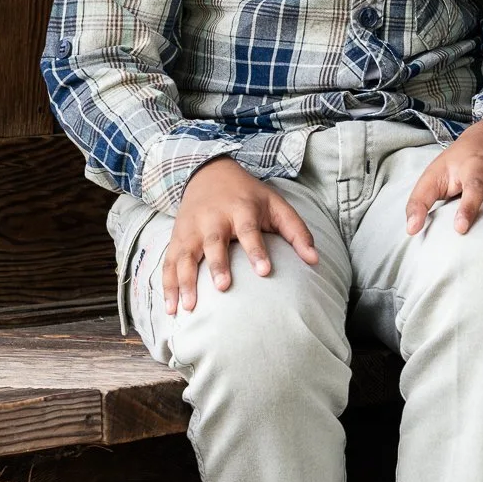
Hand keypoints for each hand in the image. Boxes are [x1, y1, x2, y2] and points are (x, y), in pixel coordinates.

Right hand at [163, 157, 320, 312]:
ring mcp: (191, 229)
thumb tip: (315, 260)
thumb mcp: (276, 204)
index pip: (249, 230)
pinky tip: (171, 308)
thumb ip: (296, 231)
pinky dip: (167, 285)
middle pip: (213, 243)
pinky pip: (169, 263)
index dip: (256, 250)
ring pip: (184, 256)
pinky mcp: (177, 238)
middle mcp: (213, 219)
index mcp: (240, 209)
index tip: (264, 271)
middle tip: (223, 288)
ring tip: (189, 307)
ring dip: (184, 282)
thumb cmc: (248, 196)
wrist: (208, 173)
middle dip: (217, 265)